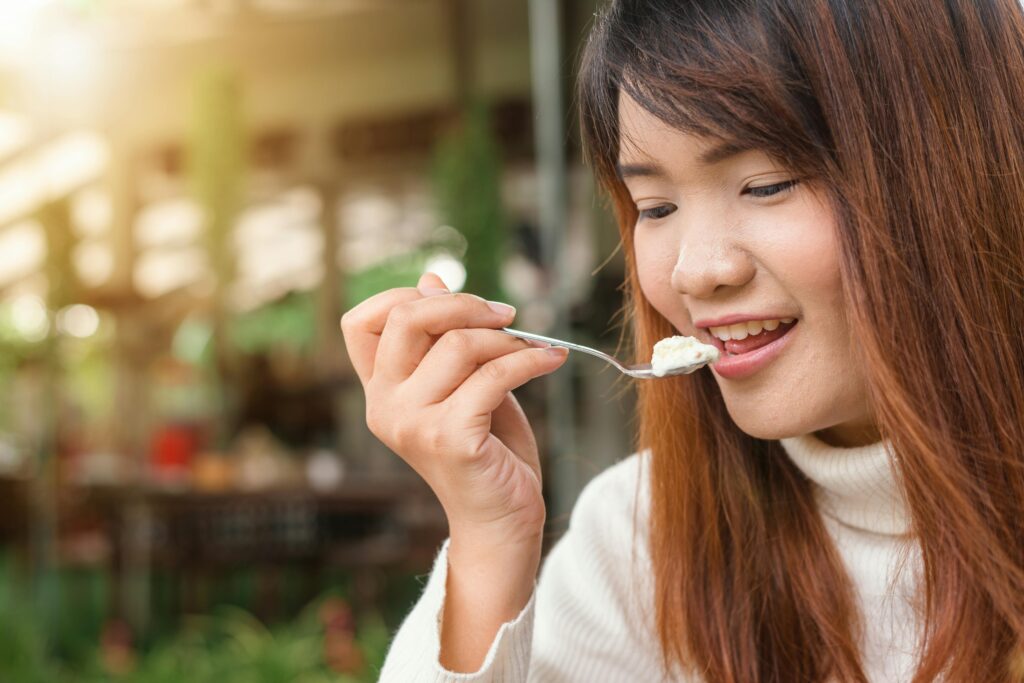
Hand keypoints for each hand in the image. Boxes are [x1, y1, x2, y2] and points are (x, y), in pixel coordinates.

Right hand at [340, 272, 567, 548]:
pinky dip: (530, 360)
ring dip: (508, 339)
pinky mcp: (449, 438)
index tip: (457, 302)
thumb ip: (445, 337)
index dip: (404, 296)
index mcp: (380, 391)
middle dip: (463, 304)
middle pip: (407, 318)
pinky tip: (552, 359)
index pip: (360, 323)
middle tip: (506, 316)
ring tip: (535, 349)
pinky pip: (494, 376)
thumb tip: (431, 278)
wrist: (502, 521)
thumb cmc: (487, 449)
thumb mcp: (464, 382)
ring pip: (459, 344)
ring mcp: (412, 424)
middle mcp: (384, 406)